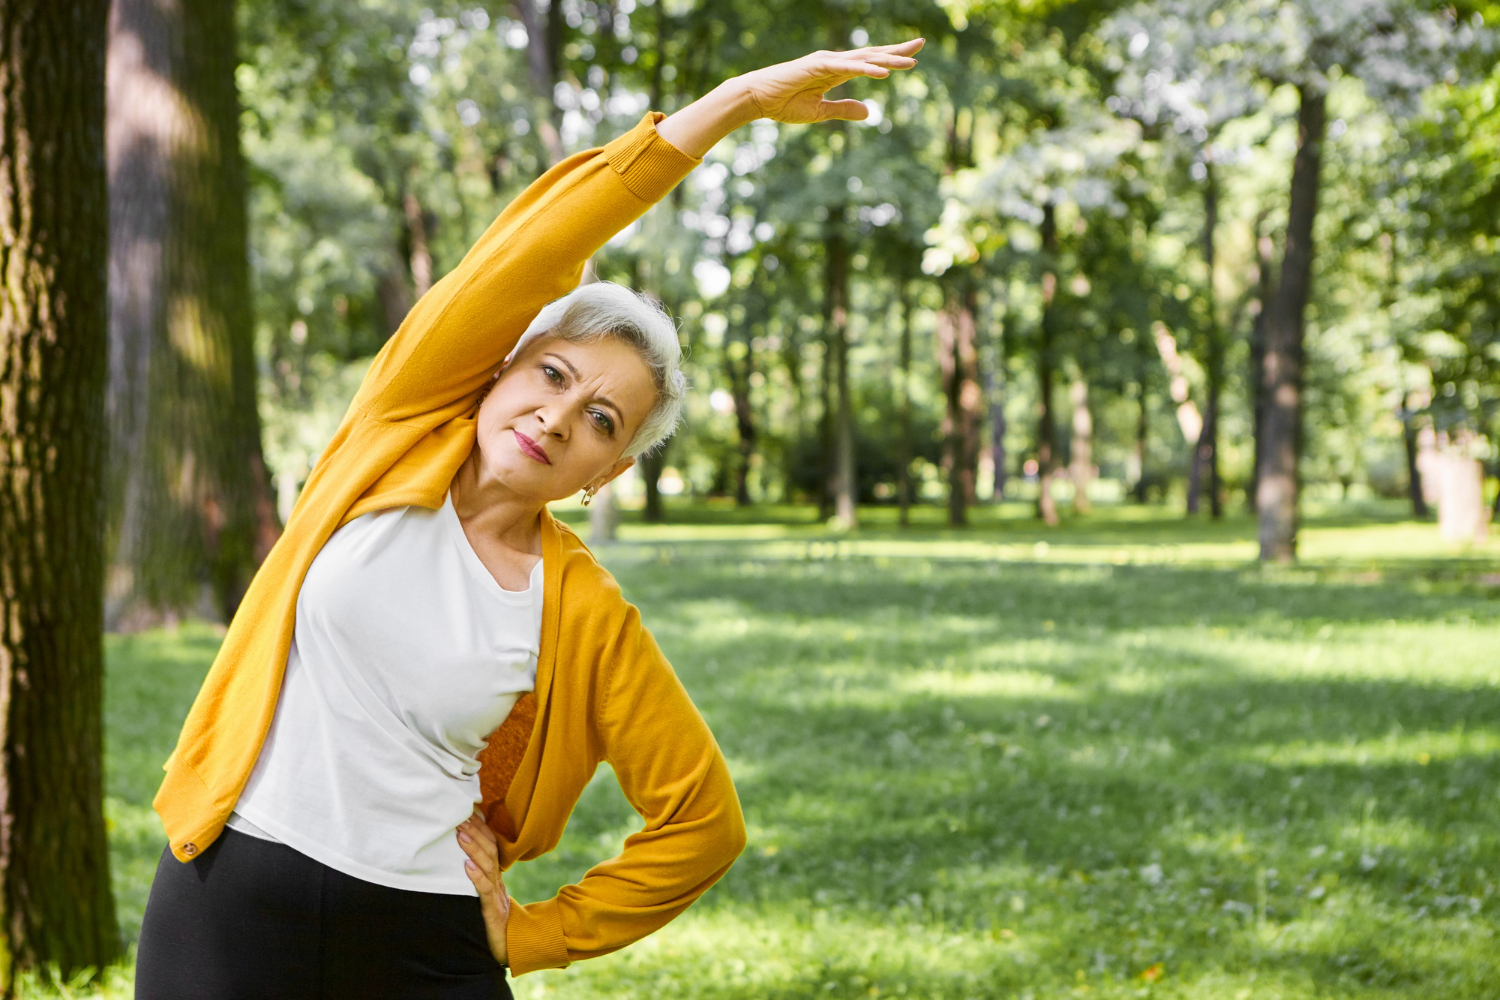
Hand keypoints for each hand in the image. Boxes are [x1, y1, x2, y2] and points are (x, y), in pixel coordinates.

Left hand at [458, 811, 510, 965]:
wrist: (506, 947)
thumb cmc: (490, 920)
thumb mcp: (483, 894)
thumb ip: (477, 875)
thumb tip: (461, 855)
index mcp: (495, 875)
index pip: (490, 845)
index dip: (480, 828)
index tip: (467, 811)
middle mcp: (497, 880)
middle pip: (490, 850)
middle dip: (475, 831)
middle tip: (459, 816)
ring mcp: (496, 894)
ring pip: (488, 866)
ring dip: (473, 848)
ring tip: (460, 834)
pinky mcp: (492, 910)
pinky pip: (485, 890)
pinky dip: (476, 877)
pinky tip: (467, 866)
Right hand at [739, 39, 924, 123]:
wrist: (758, 100)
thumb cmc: (783, 104)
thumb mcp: (820, 112)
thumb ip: (844, 110)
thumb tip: (869, 113)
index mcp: (835, 72)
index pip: (869, 62)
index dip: (890, 58)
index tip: (913, 57)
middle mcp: (834, 62)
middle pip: (872, 54)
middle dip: (897, 50)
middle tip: (921, 44)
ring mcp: (826, 62)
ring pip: (864, 58)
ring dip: (887, 59)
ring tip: (911, 60)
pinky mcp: (818, 67)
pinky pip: (848, 68)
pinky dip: (866, 69)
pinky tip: (884, 72)